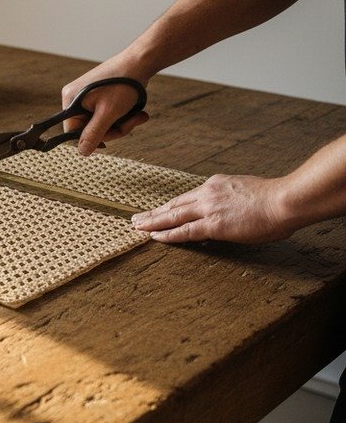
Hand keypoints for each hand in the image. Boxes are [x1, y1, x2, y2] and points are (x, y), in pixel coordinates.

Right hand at [61, 63, 151, 155]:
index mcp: (70, 100)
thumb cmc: (122, 84)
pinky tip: (137, 111)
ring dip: (122, 122)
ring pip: (101, 122)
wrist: (140, 61)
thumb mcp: (108, 113)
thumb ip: (94, 134)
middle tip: (132, 121)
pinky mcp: (99, 95)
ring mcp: (87, 96)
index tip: (112, 135)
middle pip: (90, 128)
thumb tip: (82, 152)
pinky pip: (106, 114)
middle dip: (114, 128)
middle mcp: (75, 98)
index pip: (74, 132)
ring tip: (138, 115)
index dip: (93, 138)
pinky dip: (122, 115)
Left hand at [132, 174, 294, 243]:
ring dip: (153, 222)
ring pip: (173, 216)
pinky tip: (155, 237)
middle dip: (154, 213)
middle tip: (137, 218)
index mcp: (217, 184)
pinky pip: (184, 231)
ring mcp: (208, 208)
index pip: (188, 198)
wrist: (285, 200)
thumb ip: (233, 200)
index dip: (171, 206)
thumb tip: (231, 212)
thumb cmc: (275, 199)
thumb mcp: (248, 191)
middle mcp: (208, 193)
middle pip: (174, 205)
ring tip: (137, 227)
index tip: (160, 210)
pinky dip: (167, 234)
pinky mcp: (213, 224)